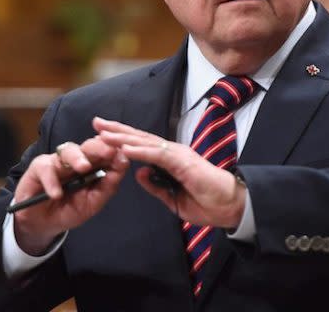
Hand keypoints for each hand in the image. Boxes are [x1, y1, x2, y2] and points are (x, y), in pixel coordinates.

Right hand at [13, 124, 129, 254]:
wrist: (44, 224)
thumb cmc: (71, 210)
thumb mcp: (93, 202)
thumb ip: (108, 185)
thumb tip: (123, 164)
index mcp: (94, 165)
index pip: (106, 151)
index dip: (115, 150)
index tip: (126, 152)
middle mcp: (77, 159)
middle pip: (89, 146)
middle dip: (100, 147)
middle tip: (110, 152)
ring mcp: (58, 161)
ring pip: (68, 151)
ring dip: (77, 158)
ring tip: (84, 168)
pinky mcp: (38, 168)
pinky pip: (46, 169)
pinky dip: (51, 181)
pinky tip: (56, 194)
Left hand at [95, 117, 245, 228]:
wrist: (231, 206)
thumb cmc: (208, 202)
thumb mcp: (173, 198)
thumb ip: (156, 186)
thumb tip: (139, 174)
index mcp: (170, 160)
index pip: (142, 146)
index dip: (122, 139)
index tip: (102, 135)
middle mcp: (173, 152)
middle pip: (140, 138)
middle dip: (117, 130)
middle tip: (96, 121)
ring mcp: (178, 155)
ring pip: (145, 143)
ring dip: (123, 137)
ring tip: (103, 132)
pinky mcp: (184, 162)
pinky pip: (157, 155)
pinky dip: (140, 151)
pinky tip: (124, 148)